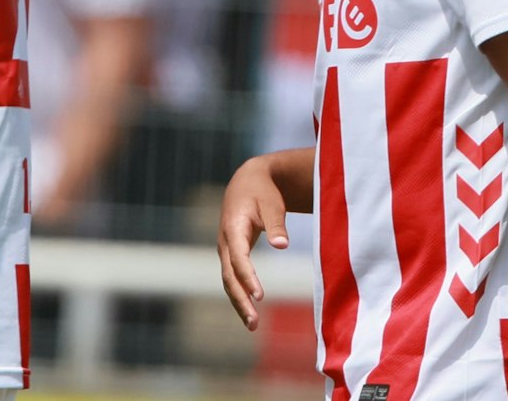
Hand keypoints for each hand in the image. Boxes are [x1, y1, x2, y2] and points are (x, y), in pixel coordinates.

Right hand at [217, 155, 289, 330]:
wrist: (248, 181)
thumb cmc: (263, 192)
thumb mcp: (272, 204)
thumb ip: (276, 224)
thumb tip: (282, 246)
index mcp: (232, 227)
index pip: (238, 258)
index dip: (248, 277)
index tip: (259, 296)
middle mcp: (225, 241)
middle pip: (229, 275)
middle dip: (240, 299)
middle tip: (254, 322)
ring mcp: (225, 248)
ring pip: (228, 280)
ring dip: (239, 302)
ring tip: (252, 325)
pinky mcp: (231, 253)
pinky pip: (232, 277)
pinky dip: (240, 294)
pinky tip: (250, 311)